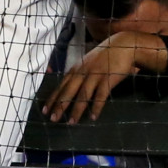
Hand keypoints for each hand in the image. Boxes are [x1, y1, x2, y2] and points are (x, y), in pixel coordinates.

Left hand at [42, 31, 166, 123]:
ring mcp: (95, 74)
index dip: (53, 98)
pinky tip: (93, 117)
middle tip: (52, 119)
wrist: (123, 45)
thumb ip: (79, 72)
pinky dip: (96, 107)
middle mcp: (83, 71)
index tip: (44, 110)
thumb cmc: (104, 56)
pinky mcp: (108, 78)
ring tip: (71, 122)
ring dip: (76, 109)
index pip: (61, 85)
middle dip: (60, 105)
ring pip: (83, 94)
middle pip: (69, 91)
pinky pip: (101, 95)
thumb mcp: (87, 62)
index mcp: (76, 68)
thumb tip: (68, 85)